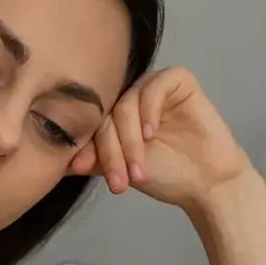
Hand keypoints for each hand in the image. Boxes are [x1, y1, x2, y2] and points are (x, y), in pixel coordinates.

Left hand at [71, 66, 251, 211]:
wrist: (205, 183)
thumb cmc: (166, 174)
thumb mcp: (120, 167)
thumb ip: (94, 159)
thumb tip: (60, 160)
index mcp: (114, 112)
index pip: (91, 121)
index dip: (86, 145)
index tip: (82, 170)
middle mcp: (132, 95)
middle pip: (107, 113)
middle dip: (111, 150)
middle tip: (120, 181)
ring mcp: (154, 86)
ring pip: (127, 103)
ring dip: (129, 140)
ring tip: (138, 170)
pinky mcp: (180, 81)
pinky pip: (156, 86)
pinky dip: (149, 110)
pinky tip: (151, 134)